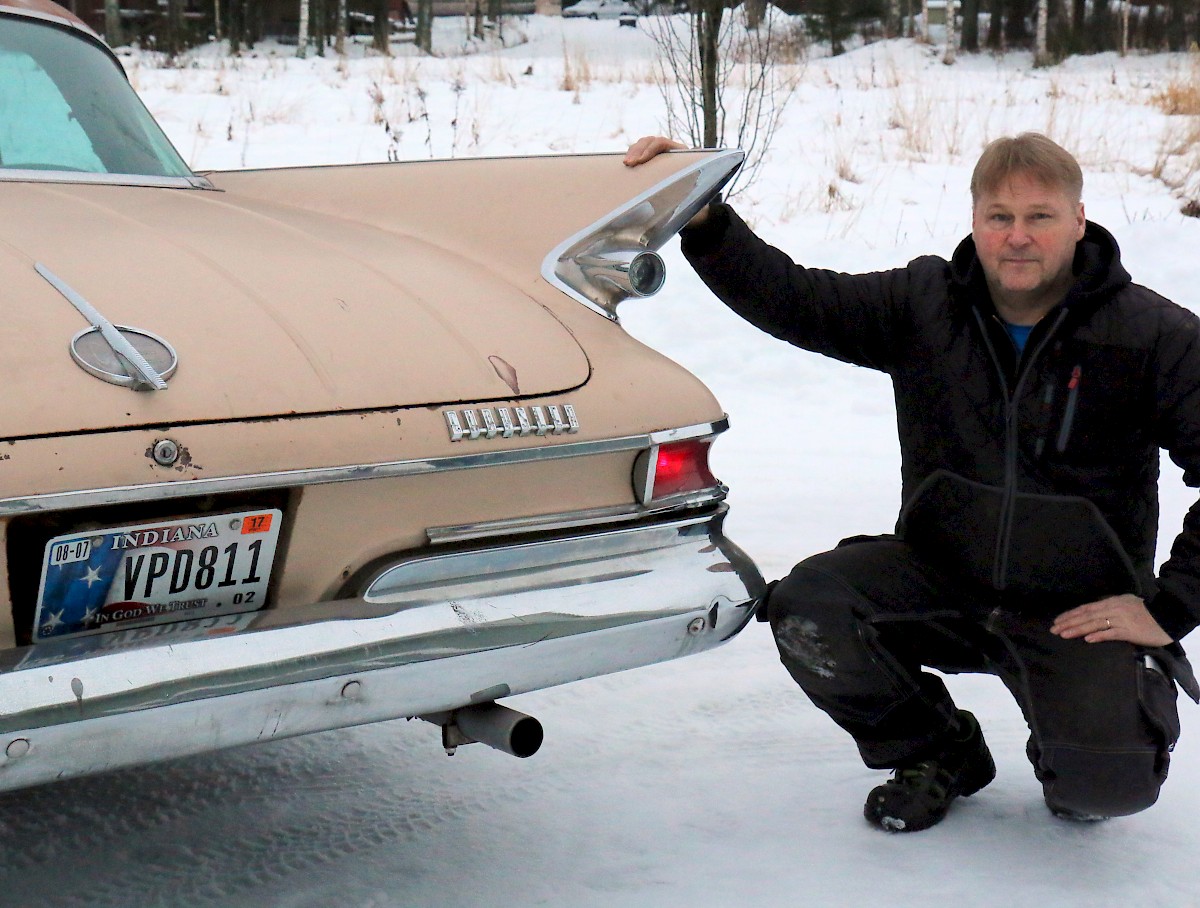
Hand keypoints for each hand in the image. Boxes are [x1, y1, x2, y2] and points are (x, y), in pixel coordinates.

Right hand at [623, 136, 712, 226]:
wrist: (692, 205)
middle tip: (628, 163)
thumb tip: (684, 192)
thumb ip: (689, 196)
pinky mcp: (651, 161)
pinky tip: (626, 165)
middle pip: (650, 141)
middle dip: (637, 150)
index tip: (641, 161)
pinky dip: (631, 156)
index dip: (650, 149)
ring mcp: (659, 154)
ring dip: (632, 152)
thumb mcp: (692, 197)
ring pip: (642, 145)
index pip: (662, 143)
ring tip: (626, 164)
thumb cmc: (693, 201)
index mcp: (681, 153)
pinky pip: (638, 152)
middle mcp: (670, 150)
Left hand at [1050, 593, 1172, 646]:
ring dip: (1077, 629)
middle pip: (1086, 616)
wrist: (1167, 616)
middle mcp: (1113, 609)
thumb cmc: (1146, 611)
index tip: (1057, 621)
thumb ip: (1109, 607)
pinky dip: (1099, 636)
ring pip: (1094, 624)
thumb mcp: (1125, 603)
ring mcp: (1121, 620)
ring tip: (1064, 634)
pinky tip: (1087, 639)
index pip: (1086, 608)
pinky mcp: (1130, 631)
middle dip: (1068, 622)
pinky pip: (1111, 633)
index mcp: (1111, 602)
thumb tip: (1093, 613)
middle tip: (1053, 629)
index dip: (1071, 614)